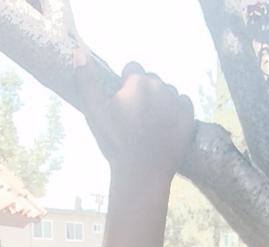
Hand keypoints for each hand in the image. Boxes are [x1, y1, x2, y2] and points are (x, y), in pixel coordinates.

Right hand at [76, 53, 194, 177]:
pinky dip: (176, 110)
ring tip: (151, 124)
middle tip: (136, 117)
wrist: (142, 173)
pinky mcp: (189, 117)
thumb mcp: (94, 112)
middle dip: (144, 91)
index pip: (132, 68)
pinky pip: (183, 103)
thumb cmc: (115, 143)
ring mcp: (177, 102)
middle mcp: (160, 87)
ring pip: (167, 92)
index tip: (122, 104)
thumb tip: (79, 51)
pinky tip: (166, 126)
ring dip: (161, 101)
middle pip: (151, 79)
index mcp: (138, 82)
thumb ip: (87, 80)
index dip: (125, 85)